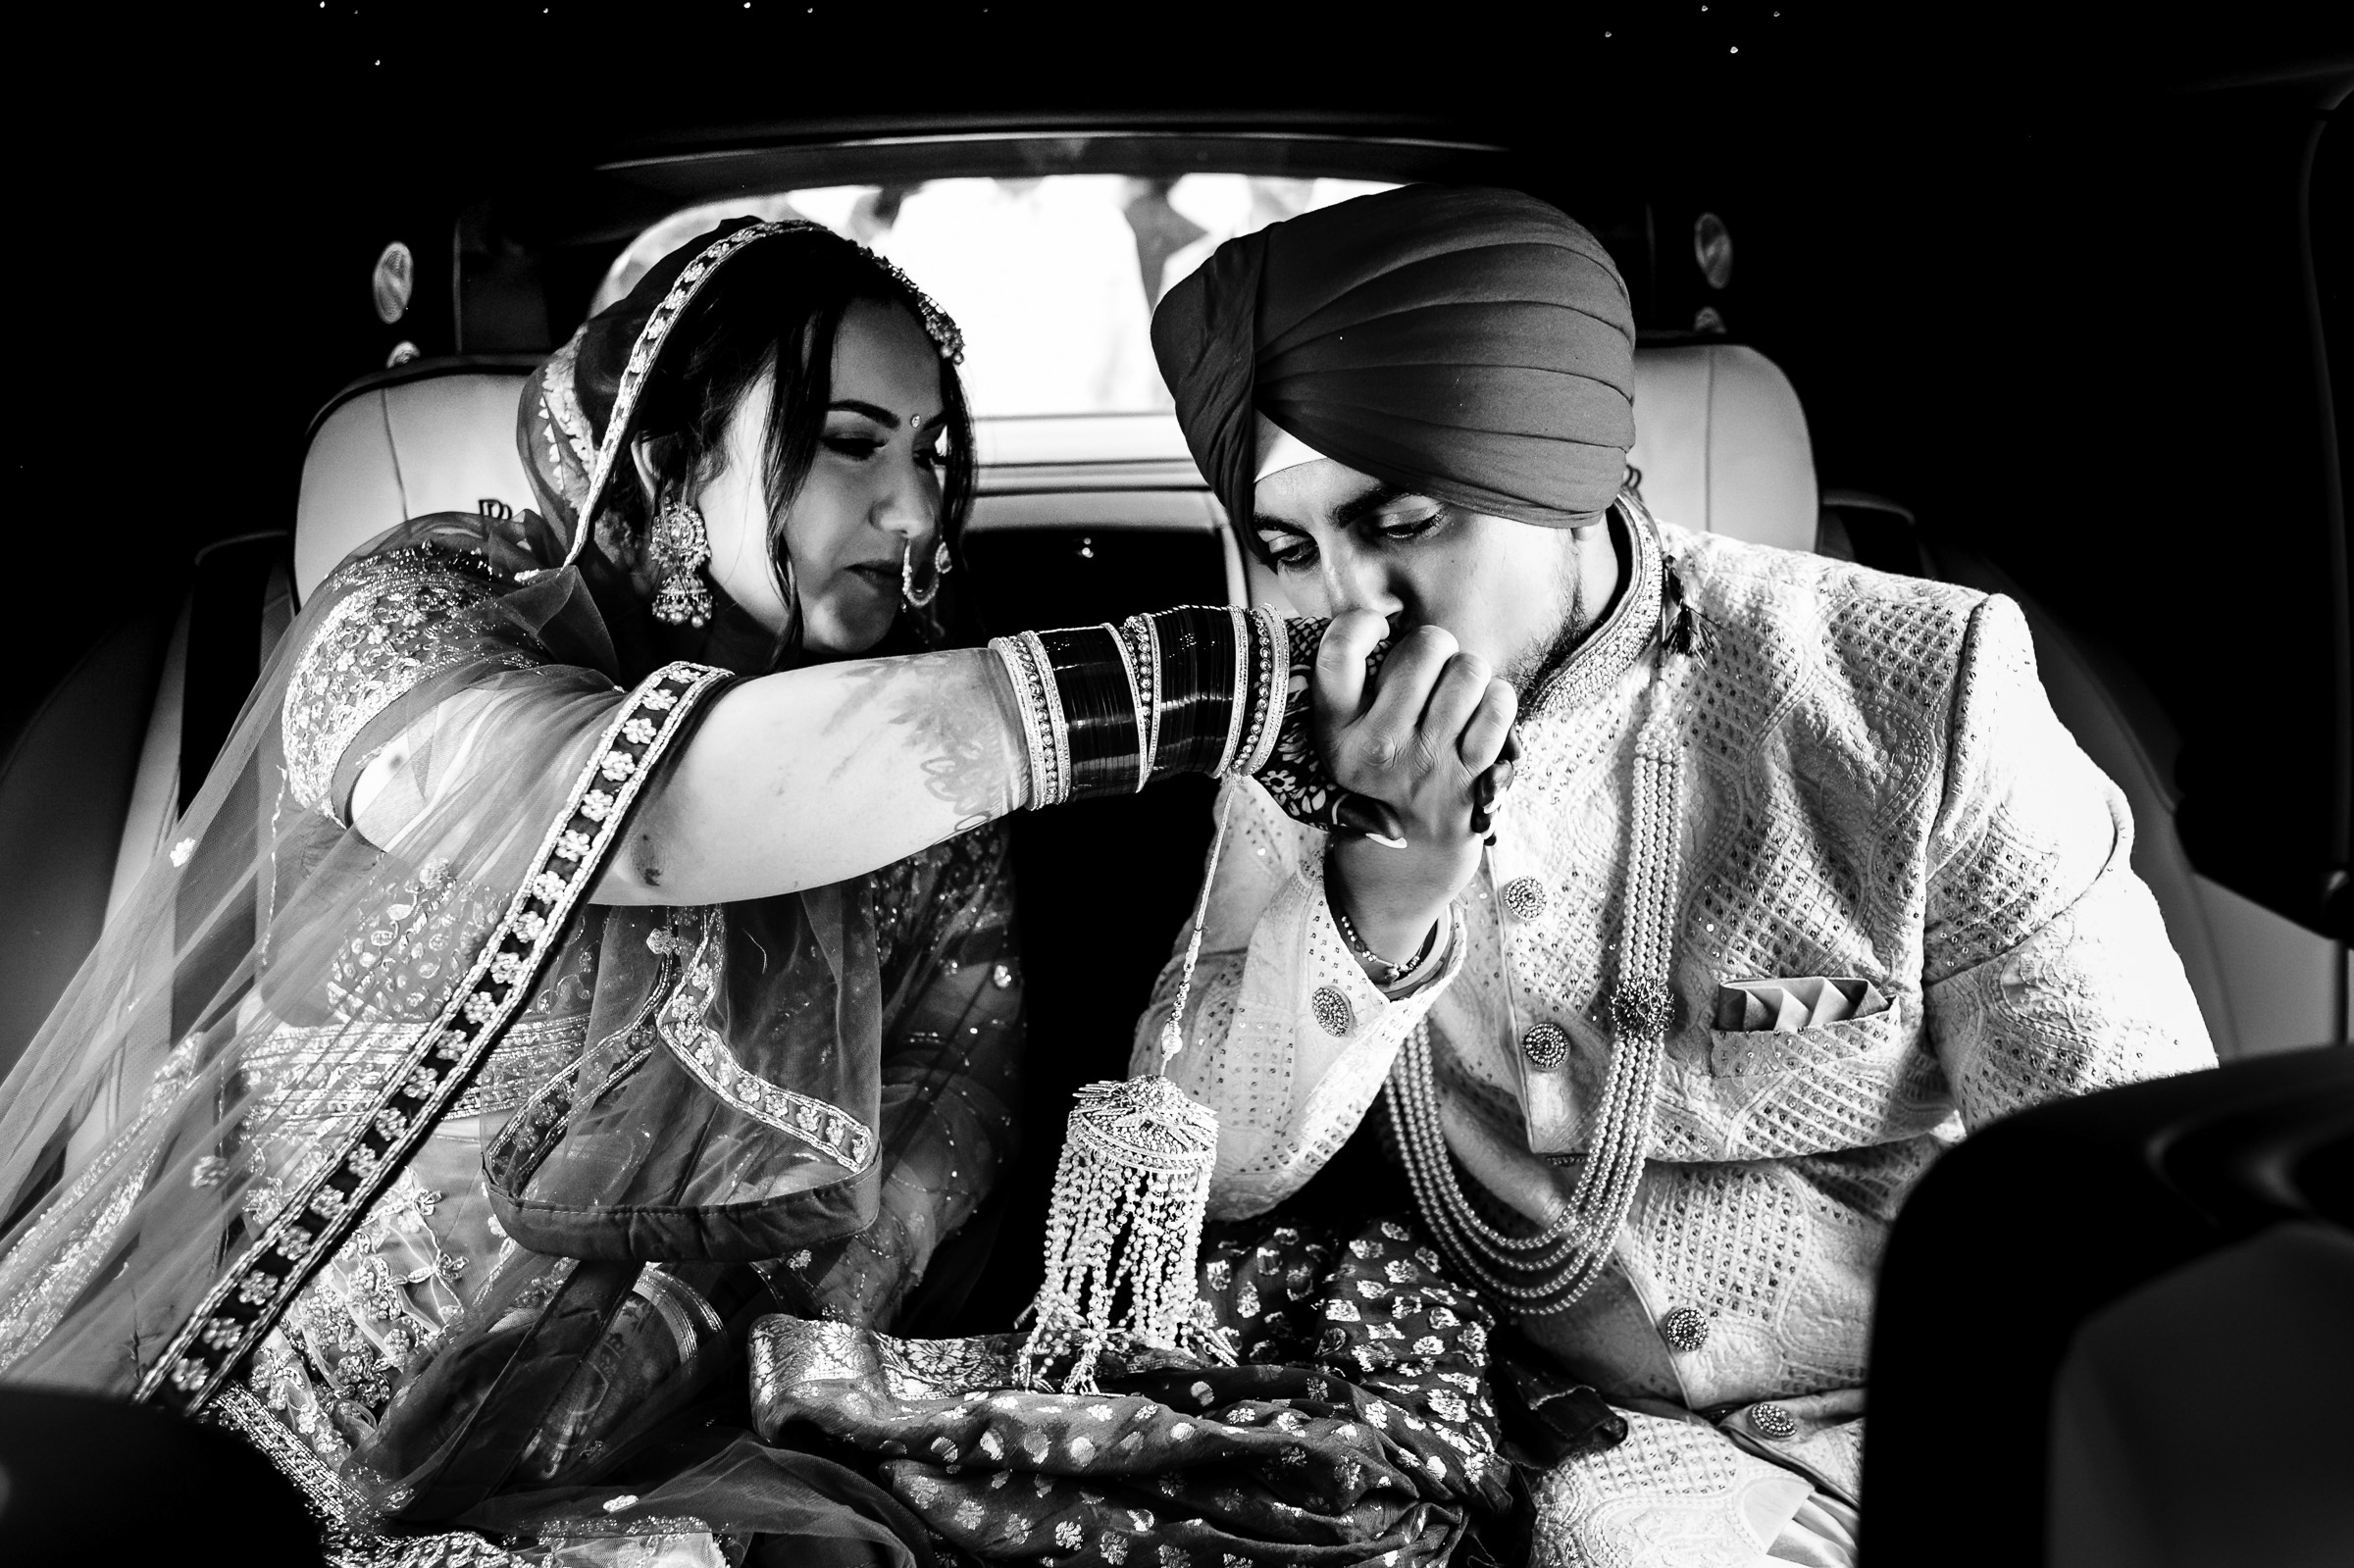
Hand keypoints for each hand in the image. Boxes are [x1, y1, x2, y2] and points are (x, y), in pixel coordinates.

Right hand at [1314, 612, 1516, 969]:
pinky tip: (1480, 718)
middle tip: (1428, 672)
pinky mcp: (1470, 779)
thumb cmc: (1375, 787)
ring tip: (1456, 697)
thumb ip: (1352, 689)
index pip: (1339, 650)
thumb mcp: (1339, 746)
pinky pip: (1499, 705)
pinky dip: (1497, 703)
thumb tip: (1384, 619)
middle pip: (1425, 646)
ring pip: (1470, 670)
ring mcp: (1427, 764)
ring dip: (1469, 676)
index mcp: (1334, 734)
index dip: (1362, 624)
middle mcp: (1377, 748)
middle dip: (1434, 648)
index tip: (1375, 631)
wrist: (1401, 870)